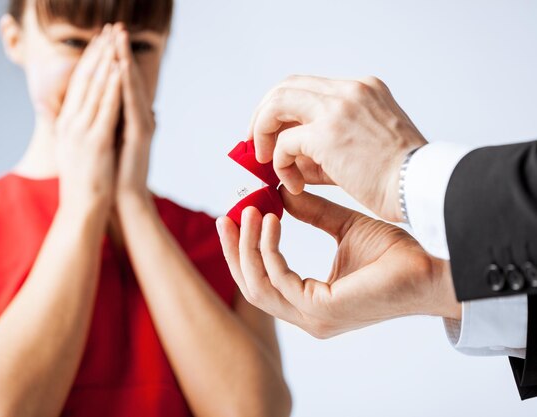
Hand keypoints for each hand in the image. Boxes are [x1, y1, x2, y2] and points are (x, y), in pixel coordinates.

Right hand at [53, 24, 122, 213]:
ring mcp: (82, 131)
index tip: (100, 41)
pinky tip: (120, 69)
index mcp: (67, 124)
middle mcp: (71, 123)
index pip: (79, 84)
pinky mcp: (96, 141)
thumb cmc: (84, 182)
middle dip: (98, 53)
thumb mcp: (76, 150)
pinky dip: (114, 86)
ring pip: (95, 88)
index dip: (90, 60)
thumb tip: (83, 116)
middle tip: (109, 30)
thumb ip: (78, 130)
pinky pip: (106, 108)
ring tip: (115, 40)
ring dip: (107, 61)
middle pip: (85, 79)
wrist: (83, 208)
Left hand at [114, 26, 155, 202]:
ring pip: (130, 87)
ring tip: (119, 38)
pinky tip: (122, 68)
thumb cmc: (115, 173)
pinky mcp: (139, 135)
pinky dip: (126, 85)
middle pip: (126, 78)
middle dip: (120, 52)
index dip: (112, 60)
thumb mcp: (112, 140)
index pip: (118, 83)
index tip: (104, 38)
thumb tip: (130, 110)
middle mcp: (135, 117)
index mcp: (125, 118)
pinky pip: (131, 104)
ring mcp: (139, 125)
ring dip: (125, 60)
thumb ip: (118, 122)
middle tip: (116, 27)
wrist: (123, 200)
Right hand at [216, 188, 460, 338]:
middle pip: (251, 286)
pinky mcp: (321, 311)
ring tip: (250, 212)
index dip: (243, 251)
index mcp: (310, 301)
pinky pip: (279, 279)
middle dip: (234, 250)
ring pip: (258, 285)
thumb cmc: (395, 253)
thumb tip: (282, 194)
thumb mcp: (344, 227)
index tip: (236, 218)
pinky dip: (269, 248)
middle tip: (226, 216)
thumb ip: (312, 215)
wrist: (431, 266)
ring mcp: (312, 318)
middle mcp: (306, 315)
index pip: (262, 280)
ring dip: (247, 246)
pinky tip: (273, 220)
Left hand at [249, 75, 426, 221]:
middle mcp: (350, 90)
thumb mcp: (359, 149)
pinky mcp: (328, 133)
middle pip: (286, 87)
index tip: (272, 132)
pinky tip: (293, 184)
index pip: (308, 87)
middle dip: (263, 115)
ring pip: (277, 104)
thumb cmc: (397, 177)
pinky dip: (280, 164)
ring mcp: (339, 108)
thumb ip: (322, 148)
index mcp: (362, 89)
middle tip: (256, 144)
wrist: (421, 188)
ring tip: (265, 161)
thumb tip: (286, 160)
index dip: (282, 109)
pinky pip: (285, 143)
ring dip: (263, 132)